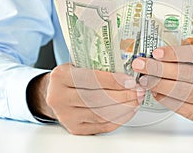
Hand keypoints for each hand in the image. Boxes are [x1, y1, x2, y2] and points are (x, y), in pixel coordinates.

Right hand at [28, 63, 144, 134]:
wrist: (54, 93)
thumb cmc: (71, 77)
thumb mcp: (78, 64)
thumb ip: (97, 66)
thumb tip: (127, 71)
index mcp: (60, 77)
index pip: (90, 79)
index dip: (113, 81)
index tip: (130, 81)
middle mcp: (59, 98)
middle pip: (96, 99)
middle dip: (122, 96)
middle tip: (138, 91)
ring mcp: (66, 116)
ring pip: (100, 114)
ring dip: (123, 108)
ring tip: (136, 100)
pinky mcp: (75, 128)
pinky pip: (101, 126)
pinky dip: (118, 119)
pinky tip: (128, 111)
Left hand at [132, 45, 192, 131]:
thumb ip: (190, 58)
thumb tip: (158, 56)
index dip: (174, 53)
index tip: (155, 53)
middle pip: (187, 74)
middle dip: (160, 69)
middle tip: (141, 65)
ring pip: (183, 92)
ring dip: (160, 85)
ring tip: (145, 80)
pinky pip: (183, 108)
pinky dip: (166, 99)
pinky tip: (156, 93)